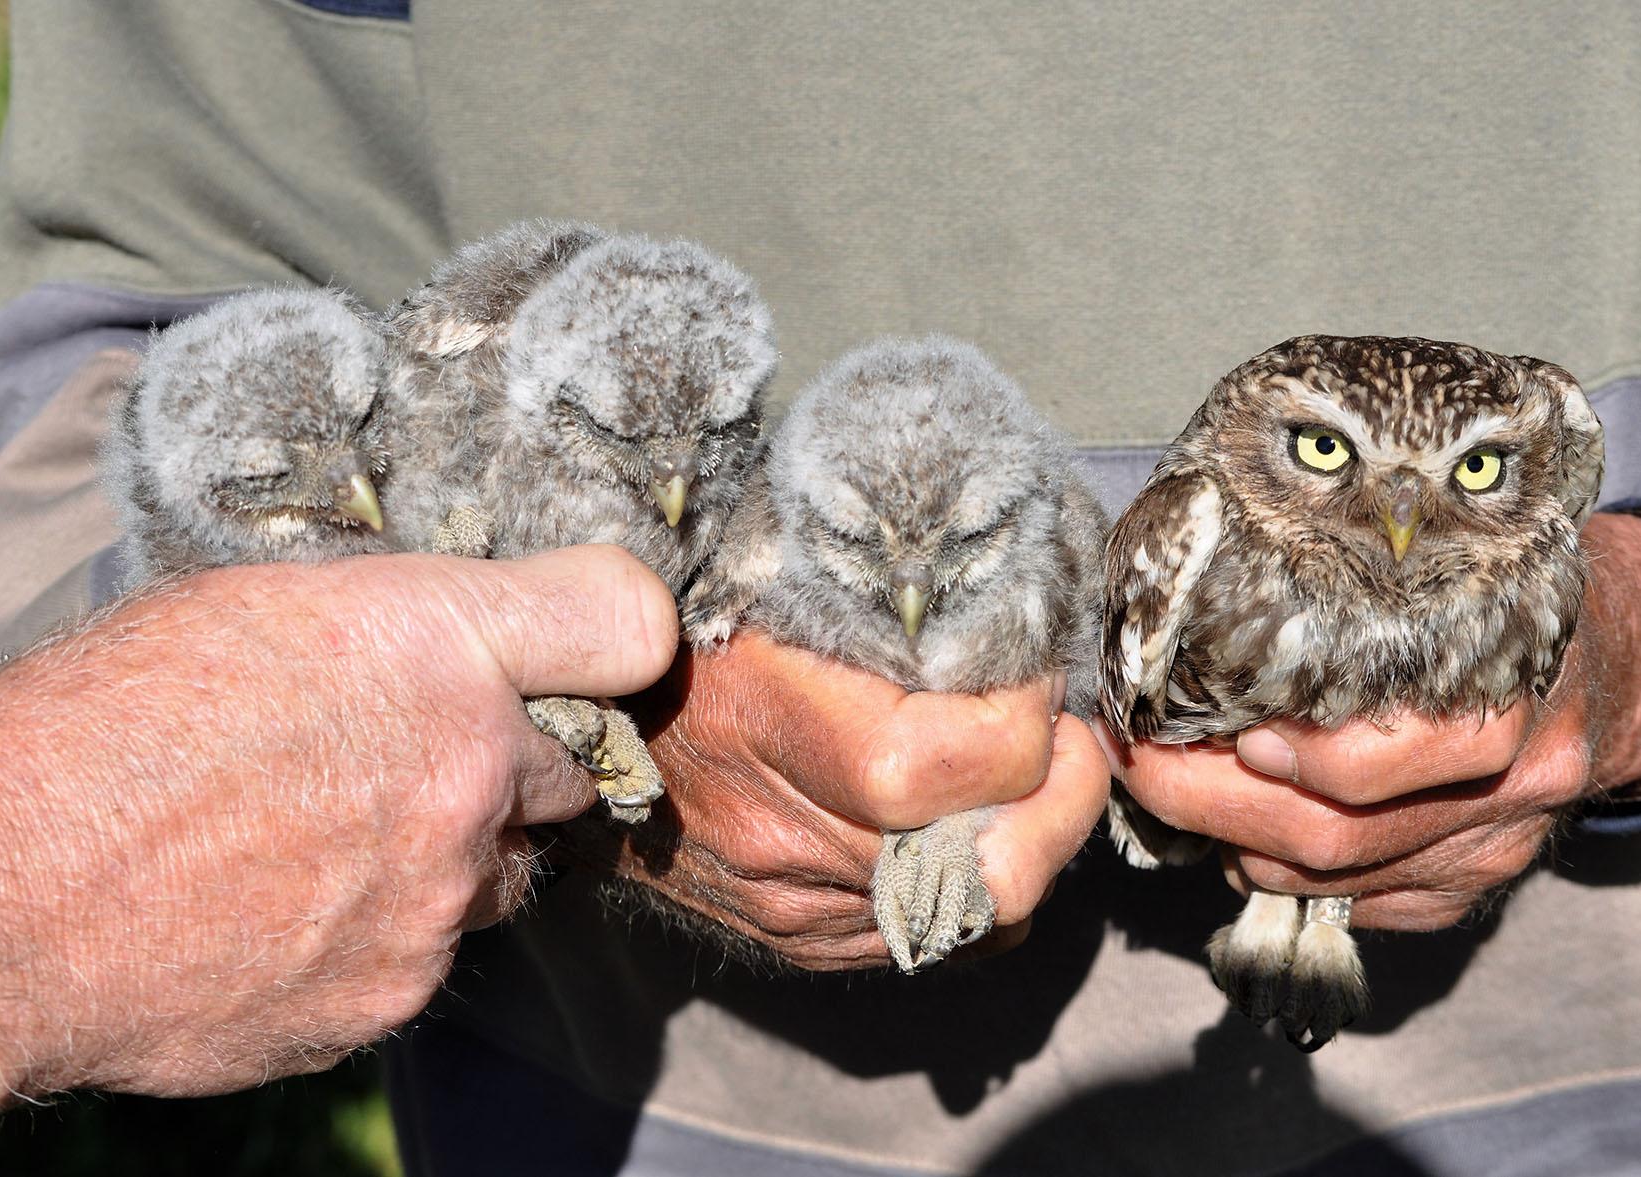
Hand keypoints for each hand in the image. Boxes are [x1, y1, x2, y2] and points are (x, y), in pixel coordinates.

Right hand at [0, 545, 676, 1121]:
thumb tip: (464, 649)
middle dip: (514, 762)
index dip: (618, 636)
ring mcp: (440, 897)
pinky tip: (286, 910)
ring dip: (454, 855)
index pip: (624, 619)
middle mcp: (467, 767)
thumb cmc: (97, 725)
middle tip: (414, 758)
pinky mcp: (397, 994)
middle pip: (571, 767)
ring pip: (502, 872)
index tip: (600, 652)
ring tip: (329, 840)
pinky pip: (428, 953)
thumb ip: (394, 628)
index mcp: (433, 640)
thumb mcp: (252, 608)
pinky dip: (382, 933)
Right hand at [570, 631, 1109, 970]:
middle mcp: (794, 843)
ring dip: (1032, 842)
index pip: (979, 761)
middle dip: (1067, 799)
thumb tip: (1004, 602)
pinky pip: (940, 941)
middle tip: (1069, 737)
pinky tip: (974, 826)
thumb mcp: (770, 575)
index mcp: (787, 731)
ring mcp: (799, 909)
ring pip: (985, 914)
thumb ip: (884, 593)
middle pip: (1002, 866)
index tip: (1031, 668)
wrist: (572, 724)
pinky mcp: (802, 942)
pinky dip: (981, 886)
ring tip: (1027, 775)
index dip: (1034, 713)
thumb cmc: (683, 626)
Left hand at [1105, 513, 1640, 930]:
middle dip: (1213, 807)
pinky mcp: (1484, 885)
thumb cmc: (1488, 594)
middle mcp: (1511, 777)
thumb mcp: (1425, 573)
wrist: (1614, 657)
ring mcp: (1502, 842)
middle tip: (1143, 769)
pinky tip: (1258, 838)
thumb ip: (1335, 610)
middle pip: (1335, 835)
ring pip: (1340, 880)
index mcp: (1496, 681)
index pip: (1360, 764)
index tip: (1173, 728)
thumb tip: (1192, 653)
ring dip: (1242, 847)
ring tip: (1190, 796)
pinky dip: (1295, 879)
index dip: (1255, 762)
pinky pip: (1369, 907)